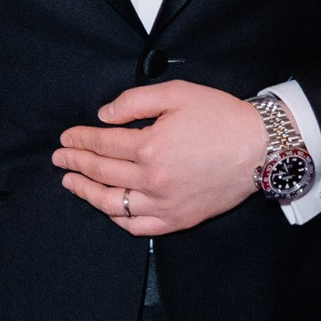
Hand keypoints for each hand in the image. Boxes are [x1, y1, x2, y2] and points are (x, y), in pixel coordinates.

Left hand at [55, 78, 268, 236]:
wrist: (261, 148)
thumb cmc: (221, 117)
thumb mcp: (177, 93)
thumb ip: (135, 101)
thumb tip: (104, 116)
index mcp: (150, 147)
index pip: (101, 144)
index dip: (79, 140)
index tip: (66, 138)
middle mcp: (153, 180)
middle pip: (101, 173)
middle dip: (74, 164)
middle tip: (59, 158)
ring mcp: (164, 204)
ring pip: (112, 204)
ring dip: (86, 193)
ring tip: (71, 184)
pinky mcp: (178, 219)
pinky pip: (138, 226)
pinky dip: (117, 218)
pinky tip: (107, 208)